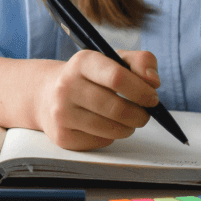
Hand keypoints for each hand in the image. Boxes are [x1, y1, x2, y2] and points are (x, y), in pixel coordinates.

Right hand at [34, 49, 159, 150]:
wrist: (47, 94)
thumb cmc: (90, 76)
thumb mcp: (113, 59)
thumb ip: (141, 62)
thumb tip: (153, 81)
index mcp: (82, 61)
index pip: (117, 77)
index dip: (141, 90)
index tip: (152, 97)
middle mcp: (67, 85)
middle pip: (116, 108)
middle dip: (140, 115)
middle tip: (145, 114)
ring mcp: (62, 112)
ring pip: (111, 129)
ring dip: (128, 128)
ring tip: (128, 120)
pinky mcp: (62, 136)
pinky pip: (100, 141)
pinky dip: (111, 136)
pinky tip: (106, 125)